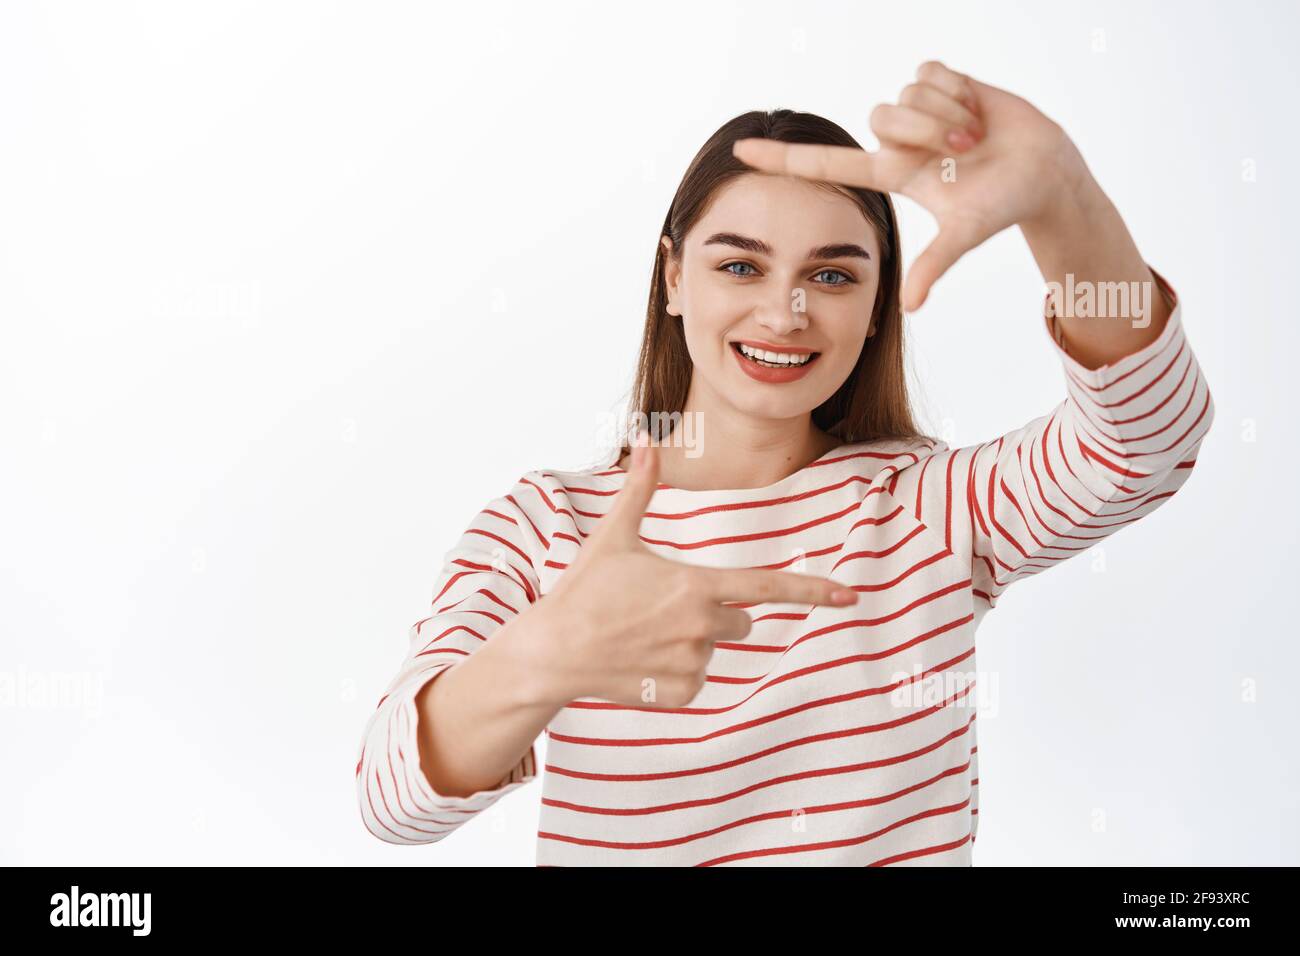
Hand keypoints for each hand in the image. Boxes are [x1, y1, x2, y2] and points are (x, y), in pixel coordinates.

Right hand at [531, 432, 859, 708]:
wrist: (553, 650)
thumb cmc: (584, 589)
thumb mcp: (613, 536)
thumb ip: (640, 488)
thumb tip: (647, 440)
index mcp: (696, 585)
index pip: (768, 586)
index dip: (813, 590)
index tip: (850, 595)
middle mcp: (701, 627)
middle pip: (740, 621)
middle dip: (714, 613)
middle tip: (662, 608)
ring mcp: (692, 664)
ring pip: (714, 650)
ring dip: (690, 643)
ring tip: (642, 635)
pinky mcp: (680, 693)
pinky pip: (695, 679)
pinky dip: (674, 672)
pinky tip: (640, 661)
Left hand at [732, 60, 1092, 311]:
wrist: (1046, 171)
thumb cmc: (1002, 205)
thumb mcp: (963, 235)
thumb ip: (935, 265)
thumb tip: (910, 307)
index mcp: (890, 173)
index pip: (824, 162)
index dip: (783, 158)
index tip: (741, 150)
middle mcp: (896, 141)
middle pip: (879, 118)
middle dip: (926, 132)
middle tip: (963, 153)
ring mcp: (918, 110)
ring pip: (907, 95)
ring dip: (947, 115)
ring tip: (974, 137)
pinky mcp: (941, 81)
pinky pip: (931, 73)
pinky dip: (958, 92)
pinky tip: (977, 111)